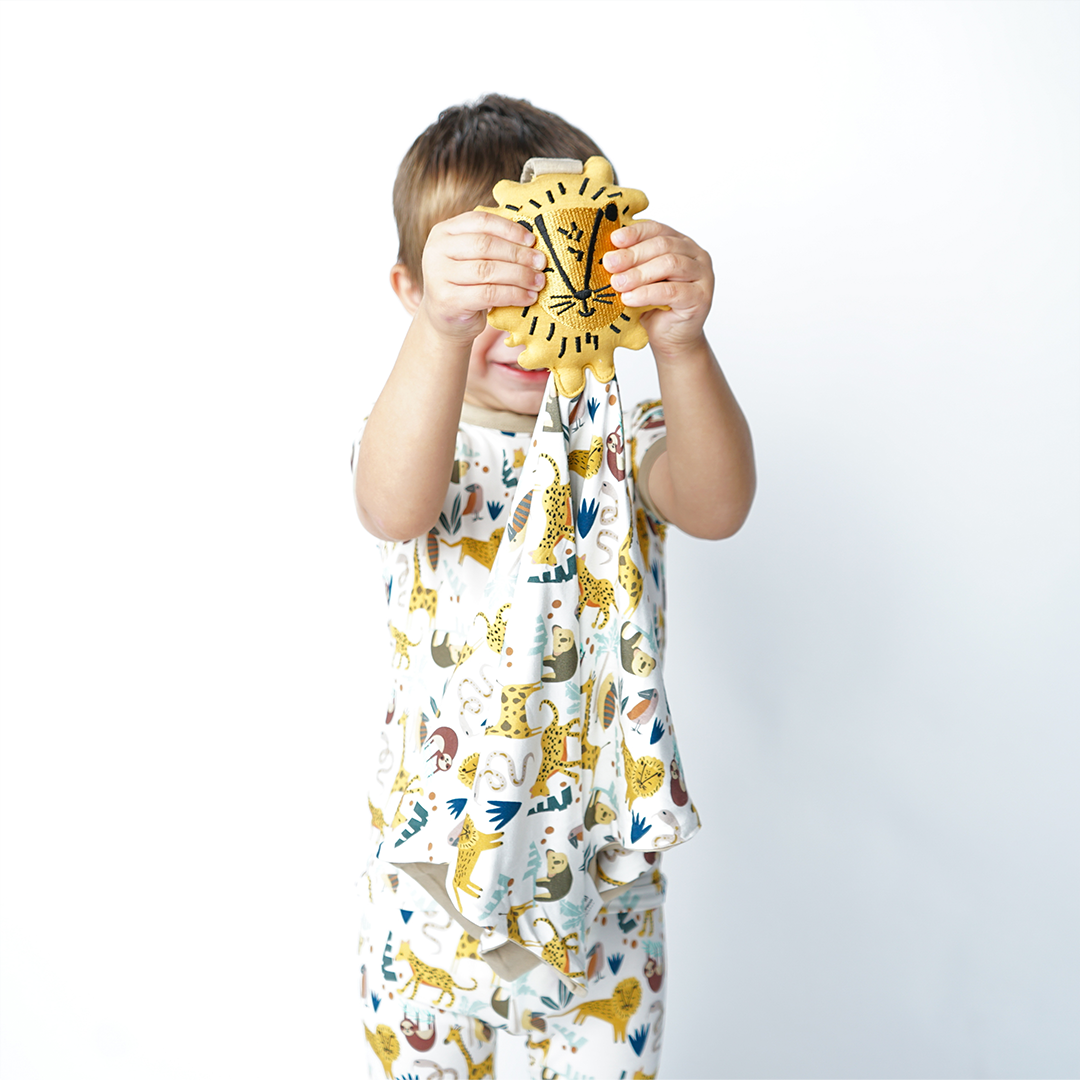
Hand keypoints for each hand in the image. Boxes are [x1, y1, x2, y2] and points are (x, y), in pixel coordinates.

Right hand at [418, 211, 547, 342]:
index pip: (480, 221)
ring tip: (538, 281)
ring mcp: (438, 276)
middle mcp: (436, 250)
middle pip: (485, 245)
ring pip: (488, 270)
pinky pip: (488, 294)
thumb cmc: (467, 285)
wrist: (447, 321)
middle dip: (518, 254)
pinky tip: (528, 297)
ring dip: (519, 275)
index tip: (532, 240)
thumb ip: (492, 244)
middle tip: (541, 262)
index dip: (509, 229)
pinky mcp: (448, 300)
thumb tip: (531, 239)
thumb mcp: (473, 258)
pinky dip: (513, 294)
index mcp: (444, 232)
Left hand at [602, 221, 713, 355]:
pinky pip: (672, 290)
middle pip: (663, 245)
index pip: (658, 229)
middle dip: (633, 254)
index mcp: (680, 243)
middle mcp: (695, 255)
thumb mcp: (638, 280)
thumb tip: (607, 254)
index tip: (614, 240)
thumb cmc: (653, 307)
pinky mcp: (701, 297)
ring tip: (617, 283)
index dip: (635, 233)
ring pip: (670, 264)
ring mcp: (703, 275)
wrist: (670, 339)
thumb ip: (630, 264)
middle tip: (610, 264)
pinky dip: (647, 293)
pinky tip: (629, 298)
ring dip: (639, 273)